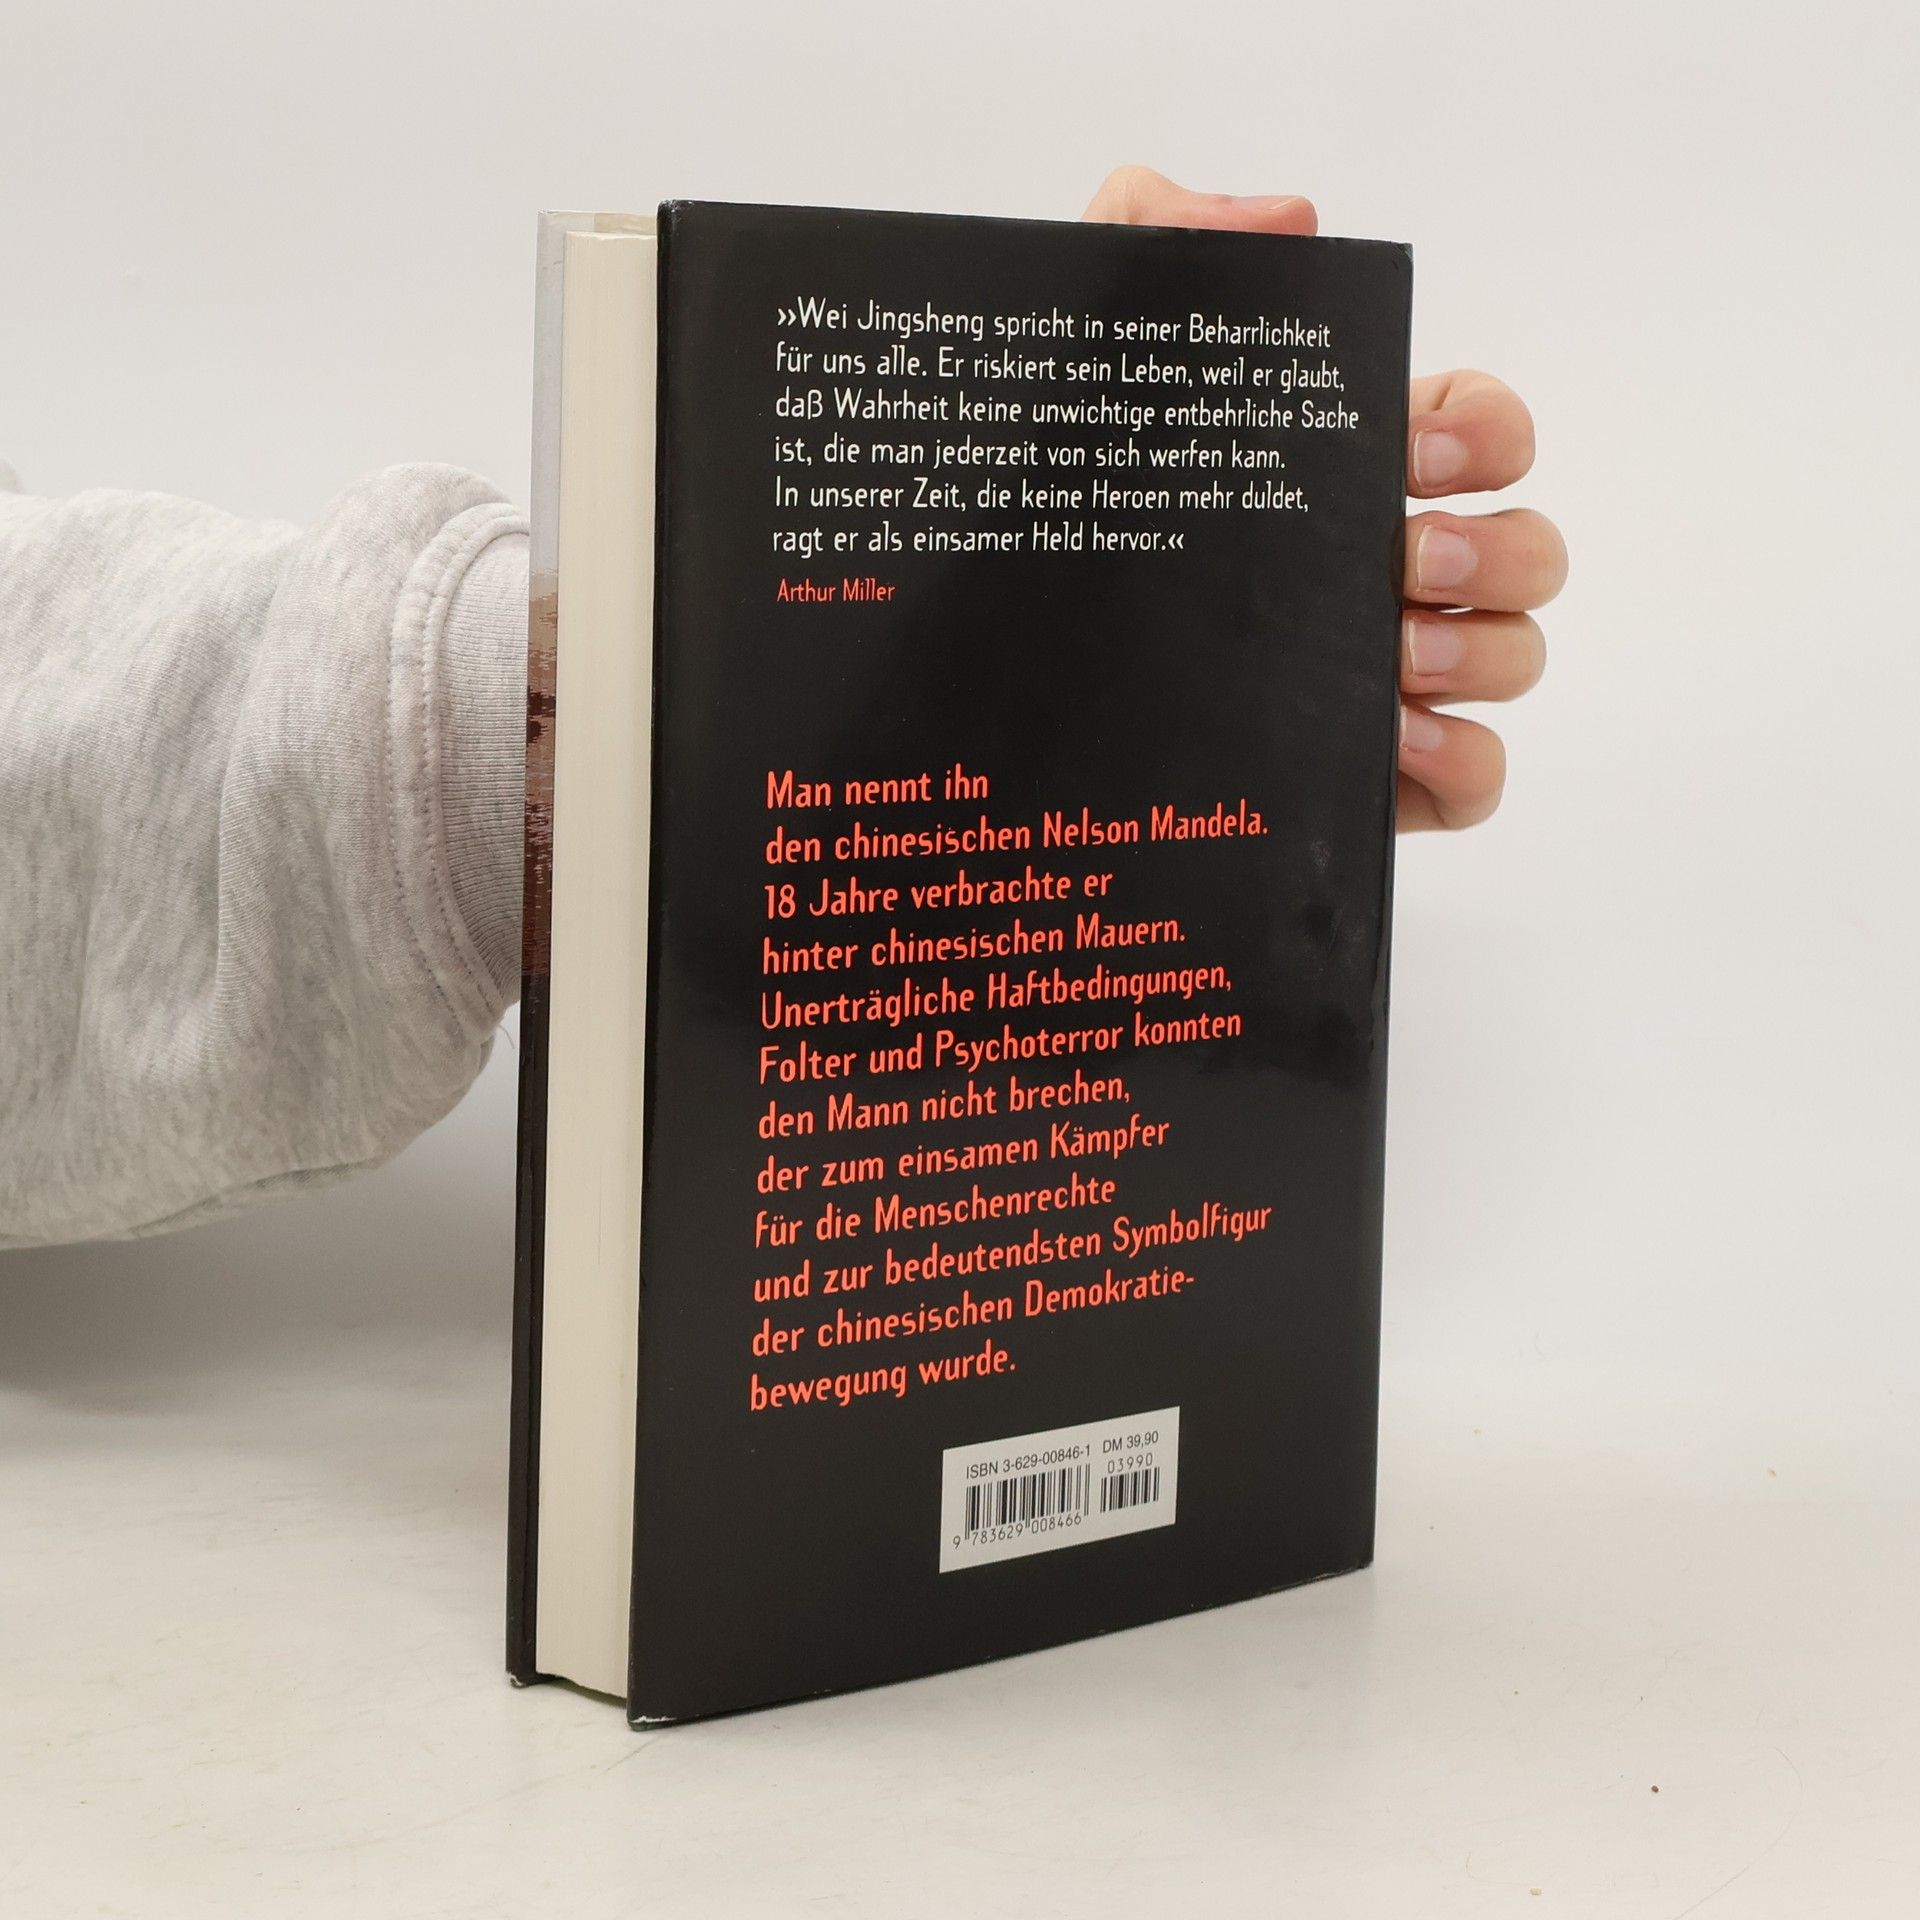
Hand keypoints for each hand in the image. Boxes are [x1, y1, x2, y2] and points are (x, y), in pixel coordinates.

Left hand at [1084, 166, 1564, 830]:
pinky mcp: (1370, 782)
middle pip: (1526, 552)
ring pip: (1515, 658)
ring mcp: (1387, 684)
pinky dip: (1462, 761)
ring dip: (1481, 654)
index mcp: (1338, 477)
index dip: (1487, 430)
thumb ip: (1154, 240)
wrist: (984, 693)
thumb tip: (1287, 218)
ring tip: (1387, 659)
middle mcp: (1379, 576)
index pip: (1480, 430)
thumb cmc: (1046, 516)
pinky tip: (1390, 744)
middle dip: (1495, 551)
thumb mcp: (1078, 362)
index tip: (1419, 447)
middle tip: (1403, 560)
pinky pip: (1476, 778)